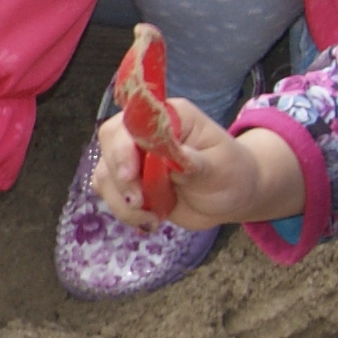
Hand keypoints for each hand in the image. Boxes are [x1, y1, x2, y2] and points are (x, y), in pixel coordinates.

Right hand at [85, 93, 300, 229]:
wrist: (231, 197)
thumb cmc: (231, 174)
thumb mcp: (220, 169)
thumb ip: (193, 162)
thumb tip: (170, 156)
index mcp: (170, 117)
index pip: (133, 120)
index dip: (124, 146)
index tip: (131, 175)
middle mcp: (144, 131)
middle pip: (110, 143)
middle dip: (120, 177)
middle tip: (139, 202)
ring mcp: (133, 156)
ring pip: (106, 174)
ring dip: (123, 201)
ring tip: (153, 218)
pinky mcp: (128, 180)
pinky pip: (110, 194)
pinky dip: (125, 211)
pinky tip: (151, 220)